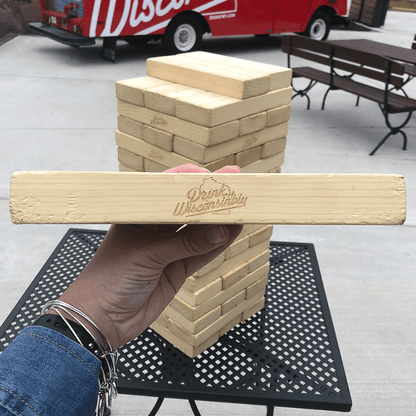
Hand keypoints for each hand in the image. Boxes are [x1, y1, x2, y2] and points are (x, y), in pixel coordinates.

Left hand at [49, 164, 242, 348]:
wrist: (100, 320)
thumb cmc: (108, 279)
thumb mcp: (147, 255)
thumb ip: (185, 244)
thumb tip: (218, 231)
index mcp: (138, 215)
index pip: (166, 190)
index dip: (189, 181)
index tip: (210, 178)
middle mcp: (154, 229)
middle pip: (187, 209)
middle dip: (210, 198)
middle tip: (235, 185)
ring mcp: (167, 249)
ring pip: (198, 231)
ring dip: (219, 221)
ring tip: (241, 208)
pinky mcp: (177, 269)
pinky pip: (202, 254)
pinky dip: (218, 244)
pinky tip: (233, 232)